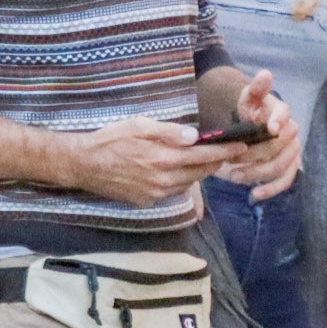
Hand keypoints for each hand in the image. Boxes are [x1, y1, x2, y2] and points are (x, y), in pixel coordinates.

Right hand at [66, 116, 226, 207]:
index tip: (241, 146)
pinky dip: (181, 181)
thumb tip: (194, 136)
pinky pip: (173, 191)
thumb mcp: (139, 126)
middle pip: (201, 172)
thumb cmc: (111, 139)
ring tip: (204, 159)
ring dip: (199, 172)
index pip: (204, 156)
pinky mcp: (148, 201)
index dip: (225, 151)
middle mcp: (164, 180)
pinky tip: (178, 170)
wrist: (85, 165)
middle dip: (216, 162)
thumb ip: (169, 132)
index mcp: (164, 159)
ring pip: (189, 183)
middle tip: (228, 151)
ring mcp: (156, 194)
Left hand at [212, 69, 302, 199]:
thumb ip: (256, 88)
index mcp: (281, 112)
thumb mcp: (249, 97)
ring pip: (280, 166)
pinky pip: (285, 180)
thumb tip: (265, 74)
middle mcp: (291, 132)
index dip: (278, 121)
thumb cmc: (250, 110)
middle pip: (278, 146)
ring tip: (235, 176)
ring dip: (258, 173)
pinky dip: (271, 189)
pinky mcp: (290, 167)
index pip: (284, 115)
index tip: (270, 128)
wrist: (253, 124)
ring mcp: (292, 151)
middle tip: (231, 159)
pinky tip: (255, 195)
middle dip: (254, 154)